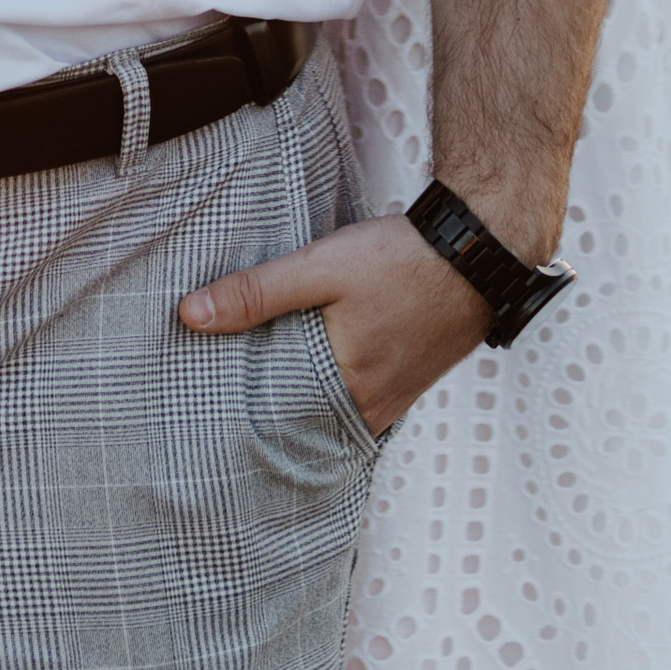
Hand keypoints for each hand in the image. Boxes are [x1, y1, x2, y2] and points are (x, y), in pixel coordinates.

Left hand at [178, 210, 487, 432]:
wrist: (479, 246)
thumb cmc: (402, 258)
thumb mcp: (321, 267)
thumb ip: (257, 293)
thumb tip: (191, 315)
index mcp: (349, 391)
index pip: (278, 422)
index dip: (242, 414)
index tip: (207, 408)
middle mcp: (375, 408)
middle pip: (306, 419)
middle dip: (270, 408)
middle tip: (223, 399)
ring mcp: (397, 398)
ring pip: (333, 408)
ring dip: (303, 395)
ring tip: (261, 379)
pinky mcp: (410, 380)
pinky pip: (359, 397)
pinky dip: (333, 386)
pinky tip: (316, 365)